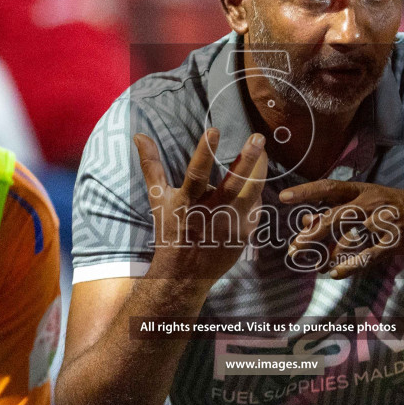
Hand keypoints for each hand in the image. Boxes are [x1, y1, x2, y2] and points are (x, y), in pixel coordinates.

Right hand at [137, 128, 268, 284]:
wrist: (183, 275)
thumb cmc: (169, 230)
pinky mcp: (244, 235)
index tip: (214, 130)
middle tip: (258, 138)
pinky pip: (256, 208)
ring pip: (252, 194)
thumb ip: (152, 165)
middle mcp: (210, 215)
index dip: (205, 152)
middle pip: (234, 185)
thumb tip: (140, 135)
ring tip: (264, 151)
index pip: (196, 174)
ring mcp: (230, 226)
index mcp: (187, 203)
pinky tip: (255, 180)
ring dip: (259, 171)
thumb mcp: (158, 198)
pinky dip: (256, 193)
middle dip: (248, 160)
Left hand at [279, 181, 403, 278]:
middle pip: (336, 216)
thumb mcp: (370, 202)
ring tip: (314, 266)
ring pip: (350, 239)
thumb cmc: (398, 208)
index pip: (329, 187)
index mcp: (362, 189)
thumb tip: (307, 222)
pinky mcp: (395, 241)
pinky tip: (336, 274)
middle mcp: (372, 202)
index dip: (306, 192)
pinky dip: (350, 266)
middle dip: (314, 233)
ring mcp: (384, 222)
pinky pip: (368, 255)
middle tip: (295, 247)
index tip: (283, 197)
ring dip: (329, 255)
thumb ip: (339, 210)